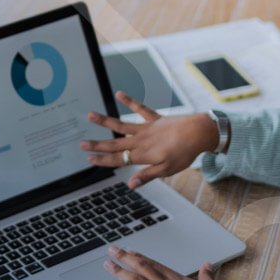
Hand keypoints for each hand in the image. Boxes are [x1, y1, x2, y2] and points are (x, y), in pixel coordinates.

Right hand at [80, 91, 219, 188]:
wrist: (199, 133)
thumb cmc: (184, 153)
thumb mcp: (166, 170)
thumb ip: (146, 175)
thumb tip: (130, 185)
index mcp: (142, 155)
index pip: (118, 159)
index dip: (102, 160)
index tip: (89, 158)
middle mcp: (140, 140)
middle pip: (114, 143)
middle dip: (97, 144)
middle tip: (81, 142)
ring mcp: (147, 128)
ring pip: (121, 124)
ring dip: (105, 120)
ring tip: (90, 115)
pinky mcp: (155, 118)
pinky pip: (140, 108)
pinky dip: (130, 101)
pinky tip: (119, 94)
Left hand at [101, 246, 242, 279]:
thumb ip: (206, 274)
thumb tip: (207, 264)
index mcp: (177, 279)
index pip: (154, 265)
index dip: (140, 258)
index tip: (130, 251)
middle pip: (142, 268)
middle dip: (125, 258)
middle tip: (112, 250)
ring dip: (120, 272)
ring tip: (107, 265)